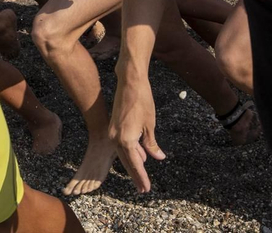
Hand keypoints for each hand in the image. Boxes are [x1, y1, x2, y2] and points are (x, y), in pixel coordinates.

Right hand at [109, 68, 165, 192]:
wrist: (130, 82)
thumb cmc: (142, 101)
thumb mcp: (149, 125)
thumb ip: (151, 144)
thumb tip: (157, 157)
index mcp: (125, 139)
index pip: (135, 164)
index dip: (141, 177)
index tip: (146, 188)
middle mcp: (116, 138)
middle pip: (127, 161)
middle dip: (136, 175)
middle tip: (143, 188)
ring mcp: (113, 132)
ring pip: (123, 154)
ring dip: (133, 164)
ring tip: (141, 177)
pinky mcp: (114, 127)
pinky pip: (122, 145)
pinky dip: (130, 152)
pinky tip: (139, 156)